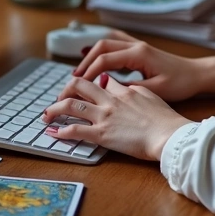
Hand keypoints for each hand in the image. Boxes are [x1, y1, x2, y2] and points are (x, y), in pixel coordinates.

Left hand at [42, 73, 190, 160]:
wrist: (168, 135)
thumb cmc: (165, 120)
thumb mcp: (153, 96)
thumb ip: (137, 91)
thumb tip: (128, 89)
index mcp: (123, 91)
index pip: (101, 80)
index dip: (90, 81)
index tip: (83, 86)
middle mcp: (110, 100)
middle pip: (80, 85)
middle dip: (65, 89)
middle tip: (58, 97)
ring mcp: (104, 116)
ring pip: (71, 105)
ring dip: (54, 109)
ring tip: (46, 114)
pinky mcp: (101, 134)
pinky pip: (74, 130)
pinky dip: (60, 131)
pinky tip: (53, 132)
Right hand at [75, 30, 204, 101]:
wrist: (197, 73)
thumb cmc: (180, 83)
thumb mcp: (156, 90)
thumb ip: (132, 88)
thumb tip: (109, 89)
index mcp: (139, 54)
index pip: (106, 59)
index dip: (90, 71)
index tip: (78, 84)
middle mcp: (137, 45)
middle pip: (102, 46)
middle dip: (86, 60)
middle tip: (75, 78)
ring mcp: (138, 45)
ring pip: (108, 41)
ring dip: (92, 53)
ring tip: (81, 69)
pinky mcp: (140, 49)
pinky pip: (116, 42)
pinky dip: (103, 48)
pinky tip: (96, 56)